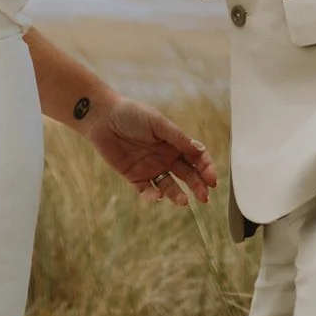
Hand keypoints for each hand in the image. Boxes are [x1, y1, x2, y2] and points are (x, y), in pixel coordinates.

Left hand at [86, 96, 218, 204]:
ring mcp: (151, 168)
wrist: (102, 117)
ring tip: (183, 201)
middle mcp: (166, 157)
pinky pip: (146, 190)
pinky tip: (158, 195)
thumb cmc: (131, 114)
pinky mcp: (134, 176)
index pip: (197, 158)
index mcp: (174, 142)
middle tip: (204, 197)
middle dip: (198, 186)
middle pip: (187, 175)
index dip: (207, 169)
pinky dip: (153, 196)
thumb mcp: (157, 122)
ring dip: (177, 195)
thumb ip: (177, 137)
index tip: (212, 180)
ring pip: (169, 186)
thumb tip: (199, 150)